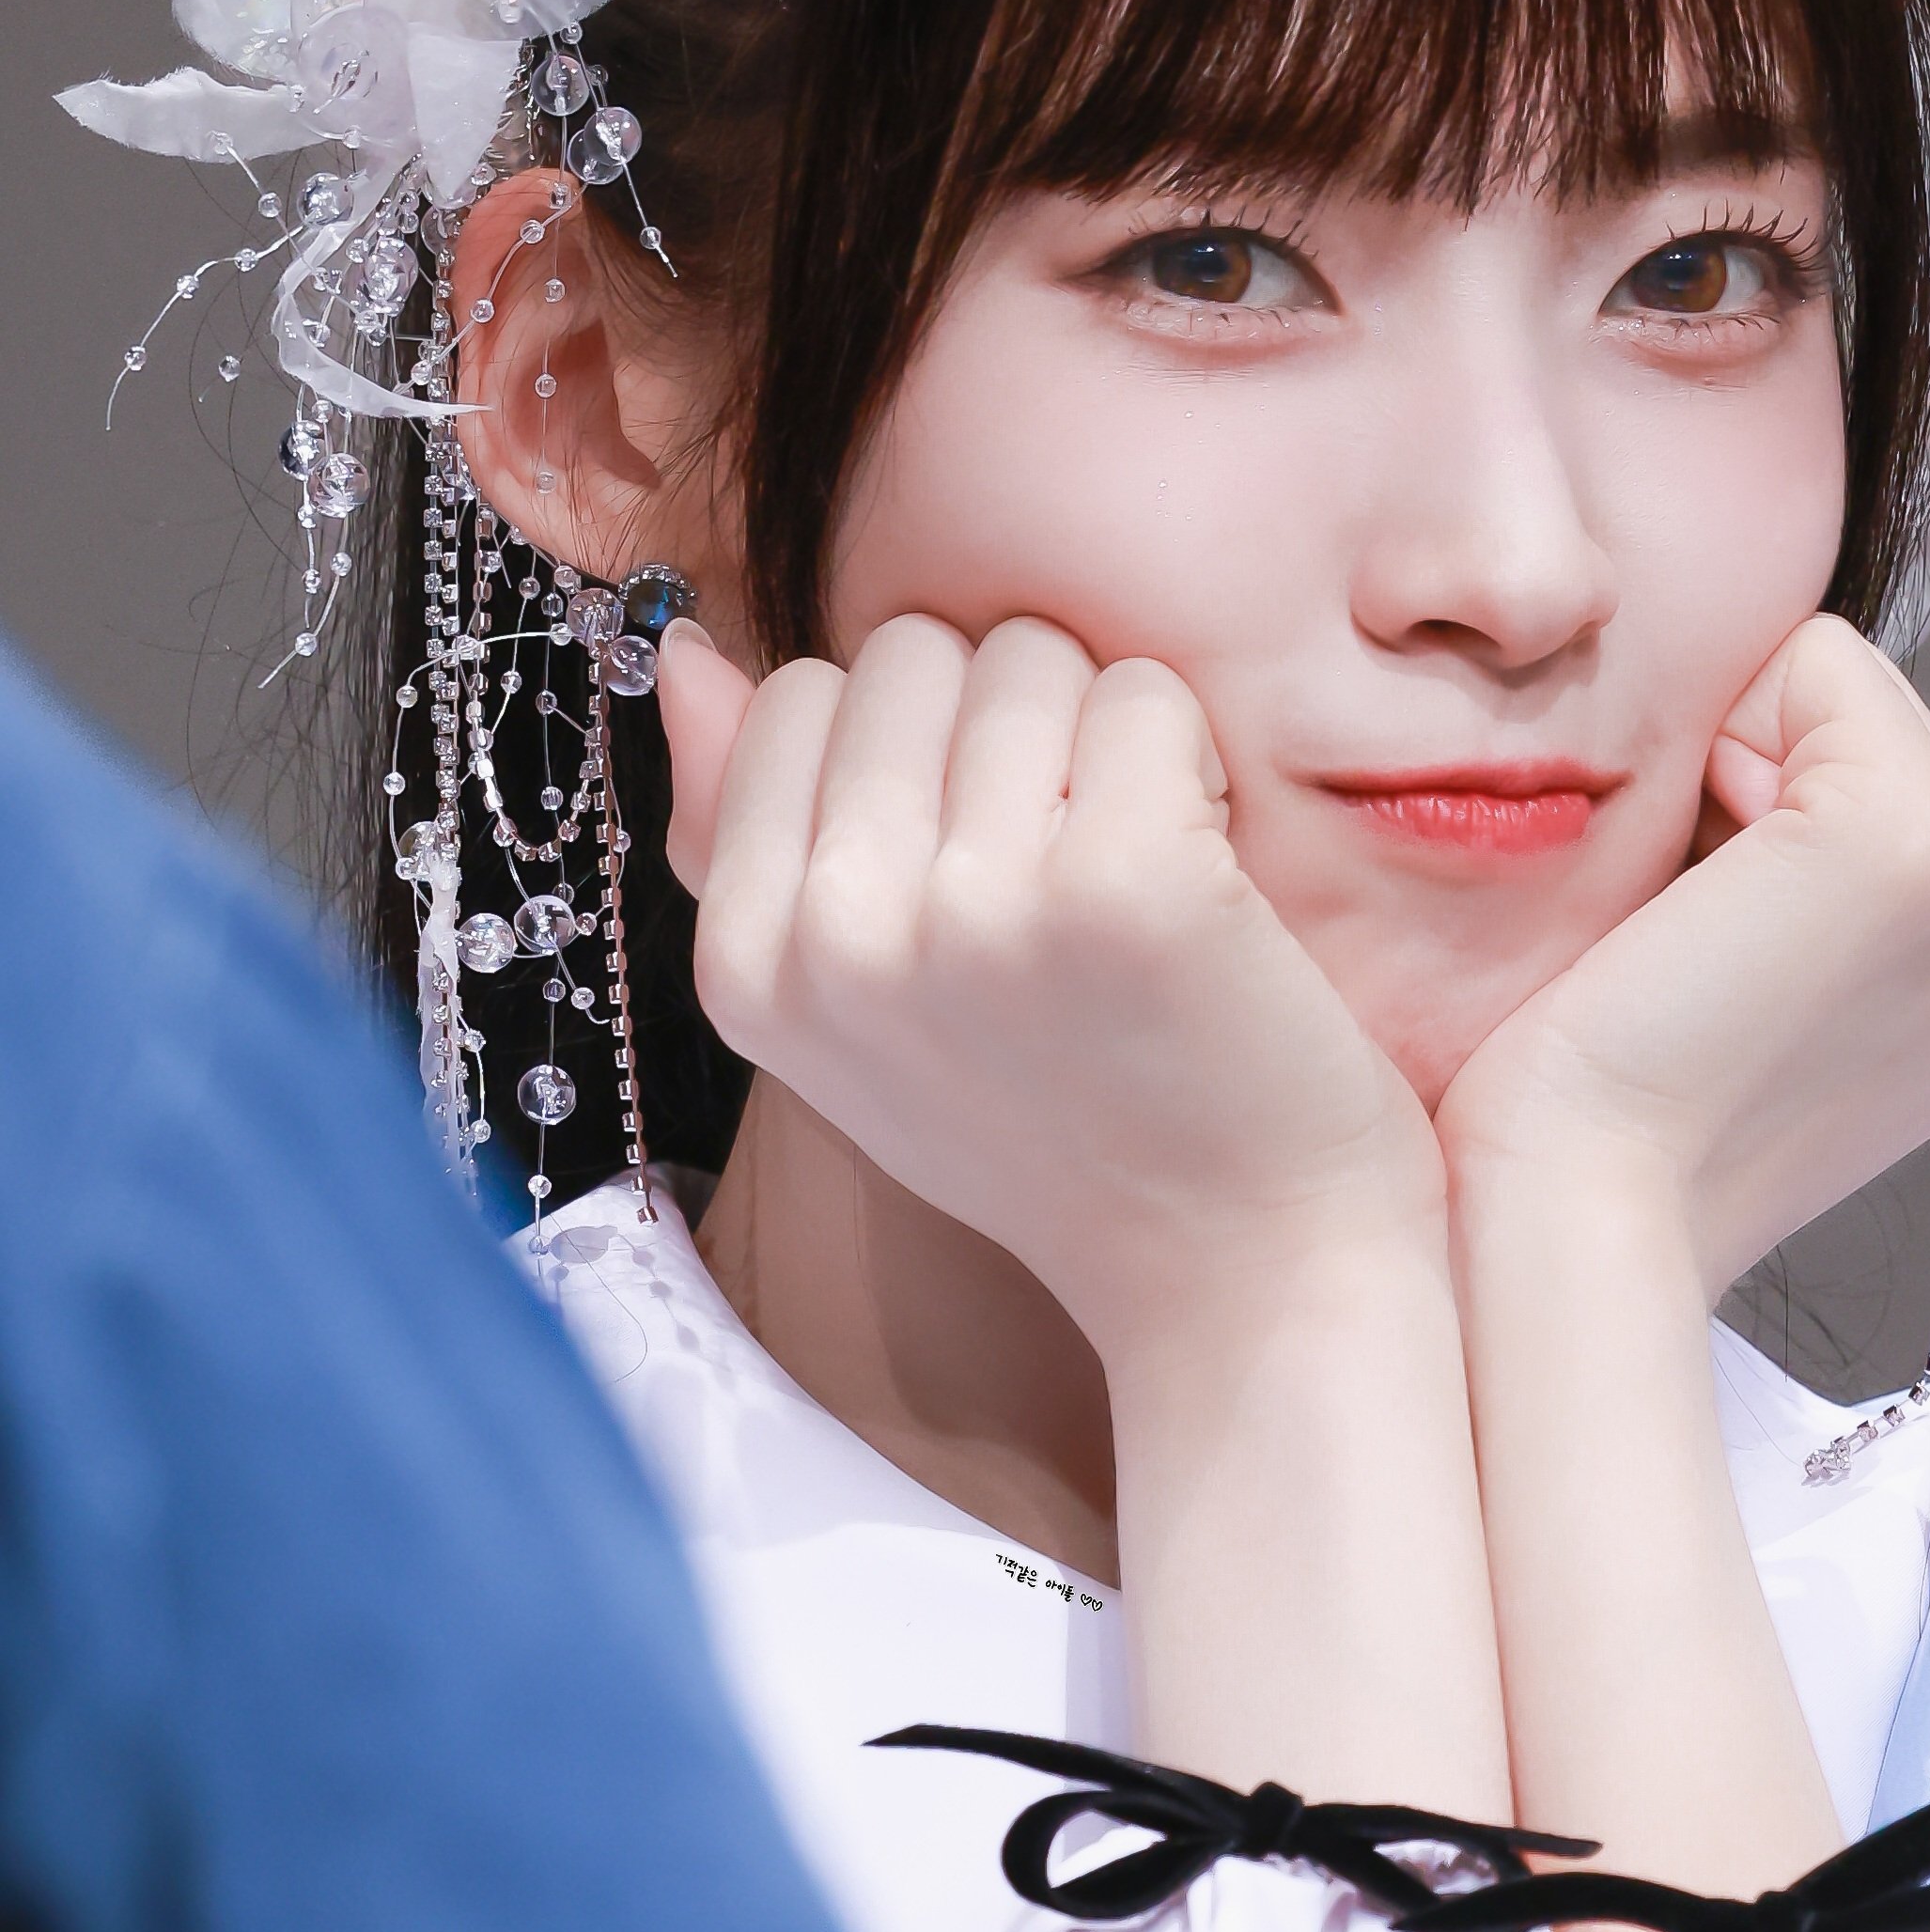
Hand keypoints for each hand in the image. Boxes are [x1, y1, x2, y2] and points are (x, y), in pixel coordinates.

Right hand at [657, 615, 1444, 1360]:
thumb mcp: (856, 1009)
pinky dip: (1194, 760)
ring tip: (1133, 876)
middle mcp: (839, 939)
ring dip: (1103, 739)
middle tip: (1063, 871)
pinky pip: (1146, 694)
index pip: (804, 698)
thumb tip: (684, 654)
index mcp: (748, 966)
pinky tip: (1208, 874)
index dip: (915, 753)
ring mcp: (977, 911)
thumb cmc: (1063, 1127)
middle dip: (1006, 724)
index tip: (975, 869)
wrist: (1244, 1277)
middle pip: (913, 655)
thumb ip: (749, 833)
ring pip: (1032, 657)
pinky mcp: (1126, 883)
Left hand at [1436, 614, 1929, 1291]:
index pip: (1919, 761)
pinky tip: (1710, 891)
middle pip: (1884, 712)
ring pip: (1844, 683)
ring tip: (1718, 927)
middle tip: (1724, 944)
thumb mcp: (1805, 956)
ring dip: (1749, 770)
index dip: (1794, 821)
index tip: (1751, 952)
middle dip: (1778, 785)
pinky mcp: (1924, 836)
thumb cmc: (1651, 1094)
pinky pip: (1816, 659)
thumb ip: (1897, 827)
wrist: (1590, 1190)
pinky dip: (1728, 742)